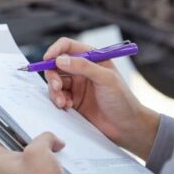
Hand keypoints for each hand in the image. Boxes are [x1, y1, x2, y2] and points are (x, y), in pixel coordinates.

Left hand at [0, 133, 68, 173]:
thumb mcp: (40, 150)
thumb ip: (44, 137)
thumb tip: (52, 140)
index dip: (13, 130)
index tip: (26, 128)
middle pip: (17, 149)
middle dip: (33, 145)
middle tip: (45, 143)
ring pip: (29, 162)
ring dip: (42, 157)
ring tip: (53, 157)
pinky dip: (46, 170)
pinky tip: (56, 170)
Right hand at [43, 37, 159, 160]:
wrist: (127, 127)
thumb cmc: (123, 100)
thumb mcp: (106, 79)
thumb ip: (84, 67)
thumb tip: (60, 59)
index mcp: (92, 58)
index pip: (68, 47)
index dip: (55, 50)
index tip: (47, 59)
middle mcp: (83, 69)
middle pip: (57, 64)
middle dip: (52, 75)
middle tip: (56, 87)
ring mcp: (77, 85)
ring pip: (55, 81)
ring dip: (55, 91)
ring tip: (63, 102)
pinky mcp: (73, 100)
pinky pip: (58, 95)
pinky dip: (58, 100)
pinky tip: (67, 106)